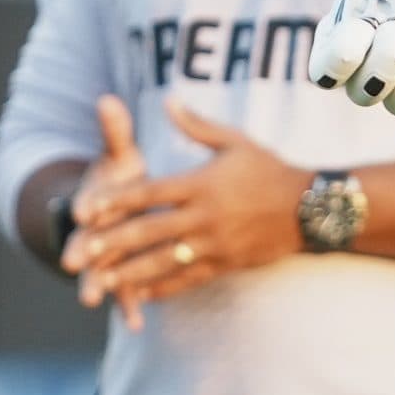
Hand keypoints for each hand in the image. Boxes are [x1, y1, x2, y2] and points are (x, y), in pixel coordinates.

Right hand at [63, 96, 150, 325]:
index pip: (88, 202)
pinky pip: (129, 293)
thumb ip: (115, 132)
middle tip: (73, 263)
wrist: (112, 211)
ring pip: (103, 272)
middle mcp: (96, 232)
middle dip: (80, 252)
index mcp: (97, 201)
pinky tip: (138, 322)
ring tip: (96, 300)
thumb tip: (108, 99)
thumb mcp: (118, 156)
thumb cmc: (120, 178)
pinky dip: (131, 307)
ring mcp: (108, 257)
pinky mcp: (125, 275)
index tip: (83, 209)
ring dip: (102, 285)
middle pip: (86, 242)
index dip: (87, 205)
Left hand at [63, 100, 309, 326]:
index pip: (149, 193)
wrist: (311, 207)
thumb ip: (197, 126)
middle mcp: (206, 216)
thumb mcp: (236, 143)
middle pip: (150, 230)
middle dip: (113, 242)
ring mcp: (216, 242)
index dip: (115, 202)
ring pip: (166, 260)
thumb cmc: (272, 170)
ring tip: (104, 278)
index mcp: (203, 184)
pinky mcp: (228, 262)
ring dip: (131, 270)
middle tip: (82, 252)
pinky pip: (190, 278)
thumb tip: (168, 101)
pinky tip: (142, 293)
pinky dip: (164, 287)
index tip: (87, 211)